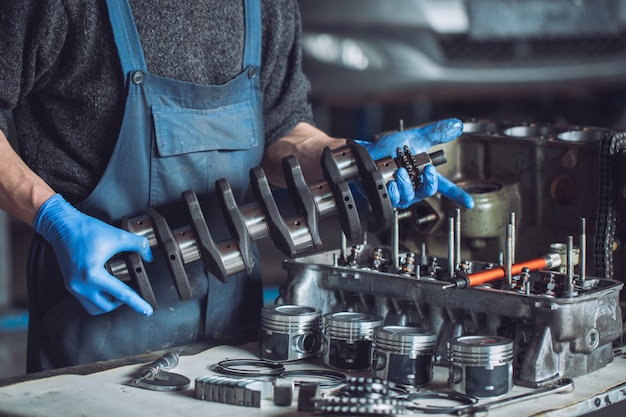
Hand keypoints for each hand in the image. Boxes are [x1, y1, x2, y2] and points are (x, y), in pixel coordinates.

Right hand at [33, 194, 153, 315]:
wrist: (62, 225)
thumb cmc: (87, 230)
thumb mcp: (118, 235)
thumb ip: (138, 245)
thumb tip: (149, 256)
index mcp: (92, 275)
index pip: (121, 294)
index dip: (137, 303)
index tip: (147, 311)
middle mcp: (80, 284)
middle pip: (106, 306)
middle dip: (121, 302)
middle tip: (132, 292)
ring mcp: (73, 286)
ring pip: (94, 307)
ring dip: (108, 303)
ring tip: (118, 291)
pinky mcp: (69, 283)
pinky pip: (85, 300)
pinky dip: (98, 297)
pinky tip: (106, 286)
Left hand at [358, 118, 473, 209]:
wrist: (366, 153)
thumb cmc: (388, 148)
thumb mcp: (413, 138)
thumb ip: (435, 133)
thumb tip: (457, 125)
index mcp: (423, 175)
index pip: (445, 187)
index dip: (458, 195)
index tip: (469, 202)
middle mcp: (414, 187)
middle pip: (429, 191)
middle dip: (428, 182)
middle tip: (426, 170)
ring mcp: (401, 194)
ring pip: (410, 197)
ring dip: (407, 185)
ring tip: (401, 172)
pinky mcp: (386, 197)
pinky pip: (393, 200)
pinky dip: (393, 191)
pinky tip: (390, 183)